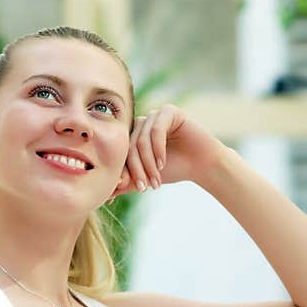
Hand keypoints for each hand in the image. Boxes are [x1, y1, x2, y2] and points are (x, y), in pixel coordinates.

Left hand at [109, 104, 225, 200]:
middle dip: (137, 169)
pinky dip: (158, 148)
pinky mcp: (169, 111)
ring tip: (156, 180)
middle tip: (144, 188)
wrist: (201, 165)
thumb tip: (105, 195)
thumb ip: (126, 182)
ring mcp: (154, 115)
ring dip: (148, 163)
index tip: (130, 188)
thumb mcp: (145, 177)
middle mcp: (141, 123)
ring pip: (142, 140)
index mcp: (132, 135)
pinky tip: (163, 164)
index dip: (124, 171)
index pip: (120, 152)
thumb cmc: (174, 170)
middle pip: (130, 146)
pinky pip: (157, 129)